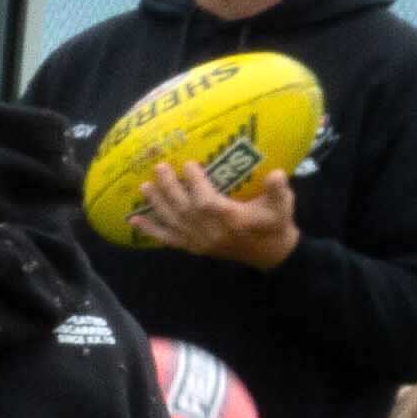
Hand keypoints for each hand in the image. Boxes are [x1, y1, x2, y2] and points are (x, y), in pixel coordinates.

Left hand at [130, 157, 296, 267]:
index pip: (206, 201)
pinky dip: (150, 230)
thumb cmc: (276, 224)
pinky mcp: (193, 247)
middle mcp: (210, 231)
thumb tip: (277, 173)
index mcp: (230, 219)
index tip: (187, 164)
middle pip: (183, 208)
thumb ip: (278, 189)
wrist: (270, 254)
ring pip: (173, 221)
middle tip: (158, 167)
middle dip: (169, 188)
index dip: (196, 183)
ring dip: (157, 204)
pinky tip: (134, 220)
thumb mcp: (283, 205)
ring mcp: (199, 241)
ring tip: (144, 187)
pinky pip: (168, 239)